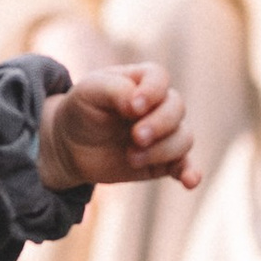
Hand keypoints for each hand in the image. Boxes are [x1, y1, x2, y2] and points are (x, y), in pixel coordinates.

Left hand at [37, 61, 198, 193]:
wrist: (70, 145)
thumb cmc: (82, 110)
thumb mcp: (89, 91)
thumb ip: (116, 90)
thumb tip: (139, 106)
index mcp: (142, 80)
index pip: (159, 78)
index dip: (152, 92)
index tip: (133, 107)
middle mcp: (159, 105)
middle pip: (177, 108)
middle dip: (158, 124)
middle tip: (136, 138)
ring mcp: (164, 134)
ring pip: (183, 138)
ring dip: (161, 150)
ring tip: (131, 158)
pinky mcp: (164, 162)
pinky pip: (186, 167)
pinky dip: (191, 173)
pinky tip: (189, 181)